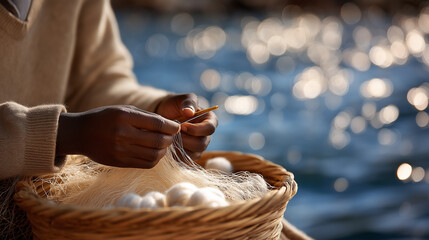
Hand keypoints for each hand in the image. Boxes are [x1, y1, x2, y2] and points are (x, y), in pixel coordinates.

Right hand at [56, 106, 179, 167]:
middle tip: (171, 136)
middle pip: (158, 141)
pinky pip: (146, 164)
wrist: (81, 134)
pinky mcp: (120, 162)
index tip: (176, 127)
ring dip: (164, 150)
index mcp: (124, 117)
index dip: (171, 127)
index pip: (157, 124)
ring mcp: (121, 150)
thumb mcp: (124, 110)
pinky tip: (154, 152)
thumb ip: (147, 117)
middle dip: (170, 139)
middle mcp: (123, 134)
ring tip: (163, 145)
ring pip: (154, 155)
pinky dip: (155, 159)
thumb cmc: (106, 118)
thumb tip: (171, 125)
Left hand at [155, 93, 217, 159]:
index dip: (197, 129)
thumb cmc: (174, 105)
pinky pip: (186, 159)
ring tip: (171, 138)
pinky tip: (170, 145)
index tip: (183, 126)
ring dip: (181, 147)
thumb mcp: (181, 99)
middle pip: (202, 143)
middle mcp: (206, 135)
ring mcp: (198, 146)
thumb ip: (188, 102)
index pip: (210, 128)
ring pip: (195, 153)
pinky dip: (177, 154)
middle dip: (186, 140)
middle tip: (174, 133)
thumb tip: (190, 112)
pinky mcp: (189, 154)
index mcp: (209, 120)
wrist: (163, 114)